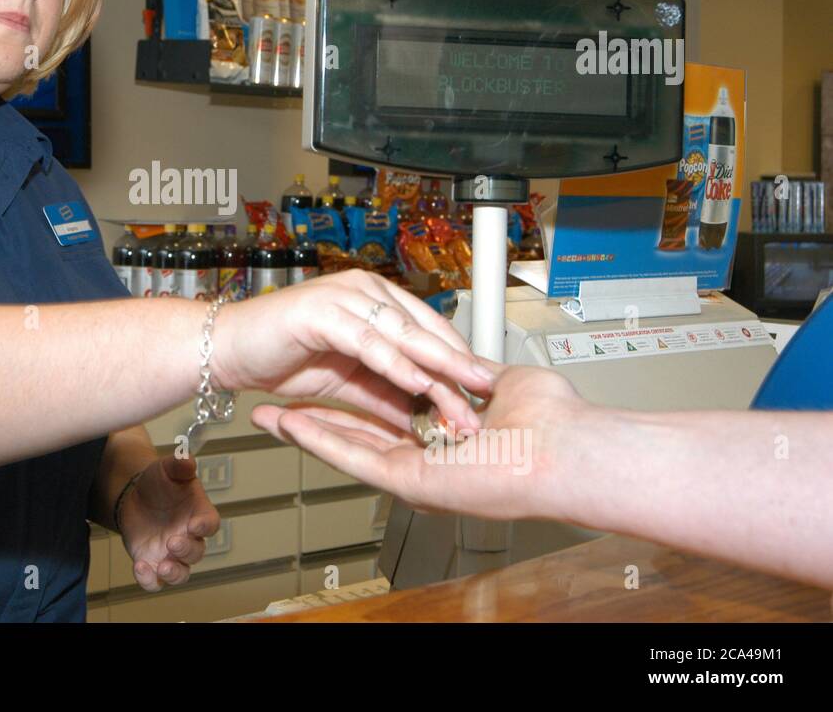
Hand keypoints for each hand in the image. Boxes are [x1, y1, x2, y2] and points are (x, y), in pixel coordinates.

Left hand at [116, 457, 220, 591]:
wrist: (134, 496)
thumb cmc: (158, 483)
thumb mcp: (167, 468)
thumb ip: (178, 465)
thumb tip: (187, 460)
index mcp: (198, 514)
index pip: (210, 524)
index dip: (205, 526)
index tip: (195, 525)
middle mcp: (188, 537)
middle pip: (196, 552)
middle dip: (186, 550)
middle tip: (173, 542)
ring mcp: (170, 554)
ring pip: (181, 573)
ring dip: (174, 574)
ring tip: (163, 568)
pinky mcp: (152, 563)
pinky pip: (155, 581)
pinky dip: (149, 580)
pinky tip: (140, 568)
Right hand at [212, 270, 496, 435]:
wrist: (228, 351)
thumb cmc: (280, 357)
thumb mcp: (348, 382)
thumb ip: (387, 393)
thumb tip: (425, 414)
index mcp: (373, 298)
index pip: (429, 327)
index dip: (458, 357)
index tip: (484, 388)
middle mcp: (364, 290)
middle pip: (424, 329)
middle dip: (459, 364)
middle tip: (489, 390)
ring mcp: (344, 297)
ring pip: (403, 335)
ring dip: (435, 368)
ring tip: (462, 394)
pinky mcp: (324, 313)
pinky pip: (370, 343)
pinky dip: (396, 364)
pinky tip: (417, 383)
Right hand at [250, 361, 594, 521]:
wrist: (570, 449)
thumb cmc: (552, 419)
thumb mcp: (500, 381)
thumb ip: (467, 371)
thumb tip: (457, 357)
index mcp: (443, 442)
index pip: (384, 417)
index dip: (349, 397)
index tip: (321, 378)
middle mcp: (425, 460)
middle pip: (354, 436)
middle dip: (311, 419)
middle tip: (274, 408)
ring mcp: (416, 472)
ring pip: (345, 449)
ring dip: (303, 431)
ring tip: (265, 416)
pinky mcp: (410, 479)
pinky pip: (355, 458)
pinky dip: (318, 440)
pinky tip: (289, 424)